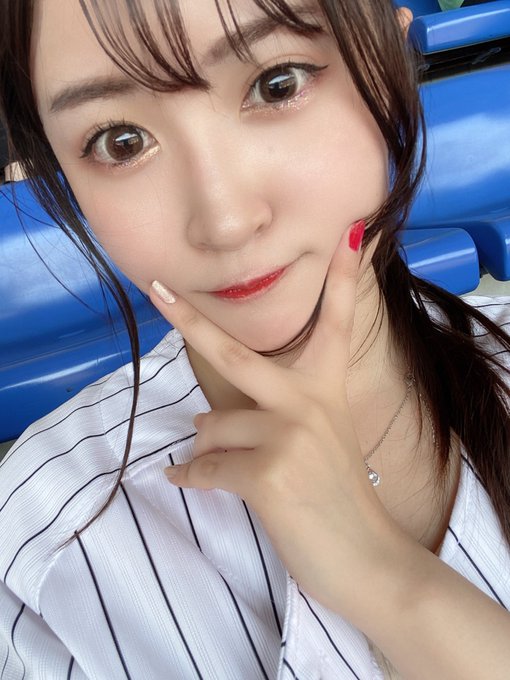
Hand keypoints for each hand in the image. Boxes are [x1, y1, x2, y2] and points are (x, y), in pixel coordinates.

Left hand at [149, 221, 406, 617]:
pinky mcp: (269, 472)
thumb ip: (277, 417)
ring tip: (226, 465)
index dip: (342, 276)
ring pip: (210, 426)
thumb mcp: (322, 441)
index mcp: (327, 389)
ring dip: (208, 447)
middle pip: (235, 354)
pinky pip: (205, 466)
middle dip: (189, 320)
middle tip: (156, 288)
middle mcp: (309, 401)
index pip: (337, 321)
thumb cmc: (338, 497)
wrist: (367, 558)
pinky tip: (185, 479)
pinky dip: (191, 476)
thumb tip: (200, 419)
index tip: (348, 232)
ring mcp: (290, 434)